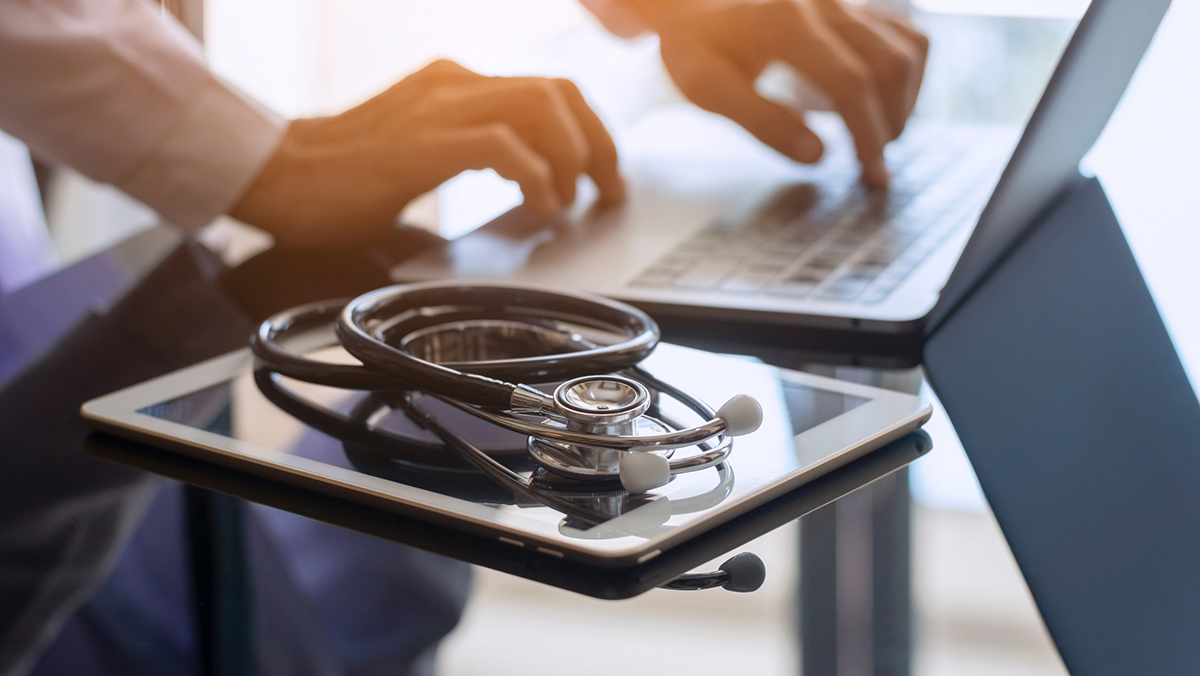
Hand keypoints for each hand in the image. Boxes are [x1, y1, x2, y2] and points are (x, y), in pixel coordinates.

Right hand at [231, 60, 623, 246]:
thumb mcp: (424, 150)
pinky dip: (535, 176)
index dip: (590, 129)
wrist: (276, 176)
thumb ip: (475, 150)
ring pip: (540, 106)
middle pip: (558, 89)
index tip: (604, 171)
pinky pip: (502, 145)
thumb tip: (535, 182)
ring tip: (572, 199)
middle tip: (607, 189)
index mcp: (456, 82)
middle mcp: (453, 82)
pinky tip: (538, 206)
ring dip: (572, 157)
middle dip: (597, 142)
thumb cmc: (345, 177)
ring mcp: (438, 107)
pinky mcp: (423, 141)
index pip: (549, 87)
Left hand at [625, 0, 928, 186]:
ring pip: (905, 48)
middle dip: (888, 124)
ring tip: (880, 139)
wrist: (694, 4)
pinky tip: (883, 104)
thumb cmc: (698, 46)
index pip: (850, 81)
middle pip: (886, 65)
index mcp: (785, 22)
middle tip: (874, 168)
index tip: (871, 172)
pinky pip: (904, 33)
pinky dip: (906, 73)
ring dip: (903, 100)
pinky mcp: (852, 3)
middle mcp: (824, 2)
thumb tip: (818, 156)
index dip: (867, 132)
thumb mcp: (709, 88)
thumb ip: (761, 120)